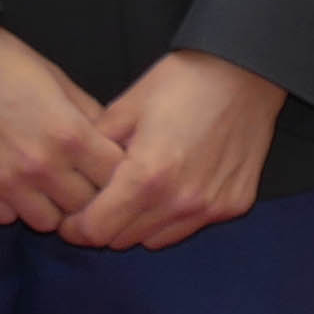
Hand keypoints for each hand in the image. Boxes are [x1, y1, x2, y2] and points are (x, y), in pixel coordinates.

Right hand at [0, 23, 120, 232]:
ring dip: (51, 206)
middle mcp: (42, 167)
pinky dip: (12, 206)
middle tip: (78, 180)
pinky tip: (9, 182)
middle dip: (89, 196)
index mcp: (70, 135)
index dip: (119, 175)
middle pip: (88, 209)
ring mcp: (6, 184)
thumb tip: (112, 145)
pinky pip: (7, 218)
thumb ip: (89, 116)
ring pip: (49, 223)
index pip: (118, 179)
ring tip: (42, 184)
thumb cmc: (1, 62)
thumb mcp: (58, 80)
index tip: (108, 169)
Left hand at [62, 50, 287, 250]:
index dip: (75, 227)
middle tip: (99, 202)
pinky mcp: (233, 206)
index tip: (68, 217)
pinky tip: (170, 188)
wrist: (245, 73)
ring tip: (134, 193)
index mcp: (146, 176)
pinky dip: (171, 217)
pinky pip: (189, 227)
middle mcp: (180, 202)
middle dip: (103, 225)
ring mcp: (211, 208)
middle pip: (124, 240)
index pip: (97, 230)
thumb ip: (95, 148)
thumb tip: (76, 176)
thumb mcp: (125, 107)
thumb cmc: (181, 83)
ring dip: (138, 224)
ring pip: (156, 240)